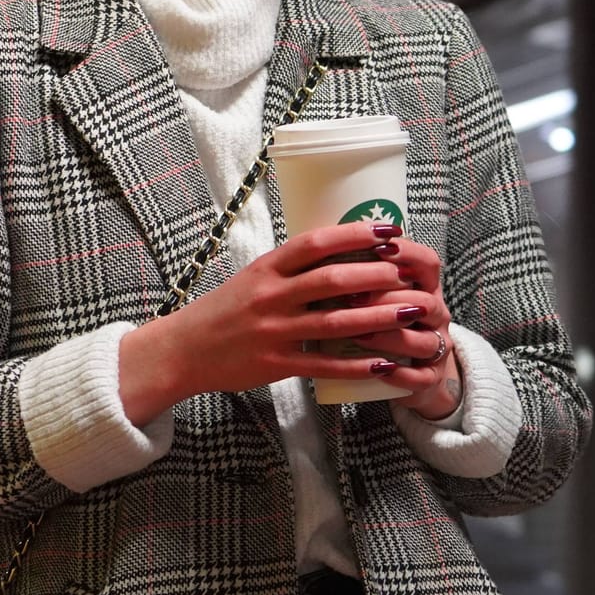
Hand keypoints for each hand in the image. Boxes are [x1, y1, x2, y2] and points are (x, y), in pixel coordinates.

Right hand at [119, 222, 424, 420]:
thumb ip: (290, 268)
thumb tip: (339, 250)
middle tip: (408, 272)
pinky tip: (385, 363)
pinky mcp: (277, 364)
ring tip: (411, 313)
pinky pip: (325, 365)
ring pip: (335, 324)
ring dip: (378, 318)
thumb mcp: (251, 278)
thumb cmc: (223, 310)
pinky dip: (357, 365)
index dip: (354, 234)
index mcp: (266, 268)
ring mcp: (274, 332)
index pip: (314, 243)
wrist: (183, 350)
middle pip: (331, 281)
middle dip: (376, 275)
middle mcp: (270, 296)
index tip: (388, 229)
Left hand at [347, 238, 460, 418]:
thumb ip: (360, 270)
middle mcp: (435, 314)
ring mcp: (435, 347)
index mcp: (424, 287)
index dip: (406, 253)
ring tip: (358, 335)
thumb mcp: (379, 291)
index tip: (377, 246)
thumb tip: (319, 245)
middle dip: (387, 299)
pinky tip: (378, 370)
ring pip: (422, 341)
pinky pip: (420, 377)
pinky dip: (399, 375)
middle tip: (349, 298)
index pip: (427, 262)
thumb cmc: (385, 318)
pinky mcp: (430, 377)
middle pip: (422, 301)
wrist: (413, 366)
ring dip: (389, 337)